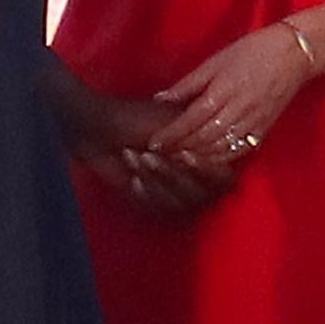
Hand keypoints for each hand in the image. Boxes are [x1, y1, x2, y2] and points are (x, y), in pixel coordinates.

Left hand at [52, 68, 235, 216]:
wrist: (99, 127)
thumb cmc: (137, 116)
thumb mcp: (175, 120)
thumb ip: (202, 140)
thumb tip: (221, 162)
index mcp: (206, 153)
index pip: (225, 178)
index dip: (208, 171)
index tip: (186, 155)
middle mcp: (194, 175)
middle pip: (203, 195)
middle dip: (174, 174)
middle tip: (151, 153)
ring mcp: (172, 189)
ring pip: (180, 203)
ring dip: (156, 179)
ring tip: (136, 157)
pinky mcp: (152, 200)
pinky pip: (159, 207)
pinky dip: (144, 190)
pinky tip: (131, 175)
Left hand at [148, 24, 313, 160]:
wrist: (293, 54)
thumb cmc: (251, 51)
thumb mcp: (216, 61)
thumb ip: (189, 83)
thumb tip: (160, 98)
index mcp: (224, 90)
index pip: (191, 119)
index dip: (170, 134)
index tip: (152, 143)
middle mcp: (238, 110)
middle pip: (203, 138)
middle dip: (178, 149)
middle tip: (158, 156)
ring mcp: (253, 123)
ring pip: (219, 149)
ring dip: (196, 158)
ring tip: (175, 161)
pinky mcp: (263, 130)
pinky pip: (238, 152)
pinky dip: (218, 160)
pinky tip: (204, 161)